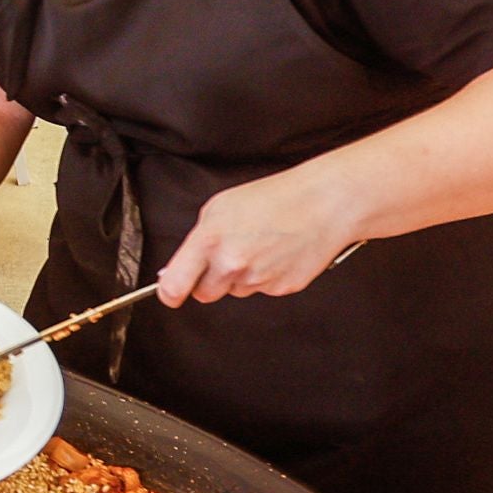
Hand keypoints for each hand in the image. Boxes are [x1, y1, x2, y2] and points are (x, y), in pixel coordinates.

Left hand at [154, 171, 361, 305]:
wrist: (323, 204)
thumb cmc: (274, 198)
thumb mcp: (221, 207)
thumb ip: (197, 241)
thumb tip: (177, 269)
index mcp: (211, 239)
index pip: (176, 283)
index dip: (169, 292)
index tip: (169, 294)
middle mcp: (232, 263)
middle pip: (205, 293)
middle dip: (208, 281)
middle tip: (225, 256)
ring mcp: (257, 279)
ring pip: (235, 291)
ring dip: (240, 276)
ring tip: (259, 245)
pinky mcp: (280, 289)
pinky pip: (261, 290)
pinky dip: (265, 276)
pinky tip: (276, 253)